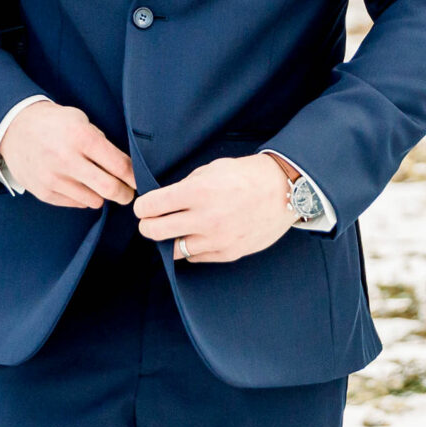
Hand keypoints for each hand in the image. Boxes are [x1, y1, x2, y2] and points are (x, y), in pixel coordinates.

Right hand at [1, 102, 136, 209]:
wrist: (14, 128)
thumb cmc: (54, 123)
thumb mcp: (81, 121)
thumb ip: (102, 143)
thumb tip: (126, 169)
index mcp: (81, 137)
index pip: (119, 165)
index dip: (134, 177)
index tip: (140, 181)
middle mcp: (67, 159)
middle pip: (110, 189)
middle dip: (125, 194)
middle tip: (128, 193)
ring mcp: (53, 178)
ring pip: (94, 200)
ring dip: (101, 194)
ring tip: (97, 183)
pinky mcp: (43, 192)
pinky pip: (75, 203)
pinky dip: (82, 196)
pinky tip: (77, 183)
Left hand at [134, 154, 293, 263]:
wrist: (283, 192)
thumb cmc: (246, 176)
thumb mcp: (212, 169)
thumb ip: (186, 186)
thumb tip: (164, 200)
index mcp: (198, 192)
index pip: (151, 206)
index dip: (142, 207)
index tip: (143, 207)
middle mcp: (205, 218)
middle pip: (154, 231)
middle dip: (147, 225)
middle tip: (150, 221)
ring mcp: (216, 239)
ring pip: (173, 250)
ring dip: (169, 240)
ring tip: (174, 230)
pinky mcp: (228, 253)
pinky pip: (195, 258)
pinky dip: (191, 249)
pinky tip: (196, 237)